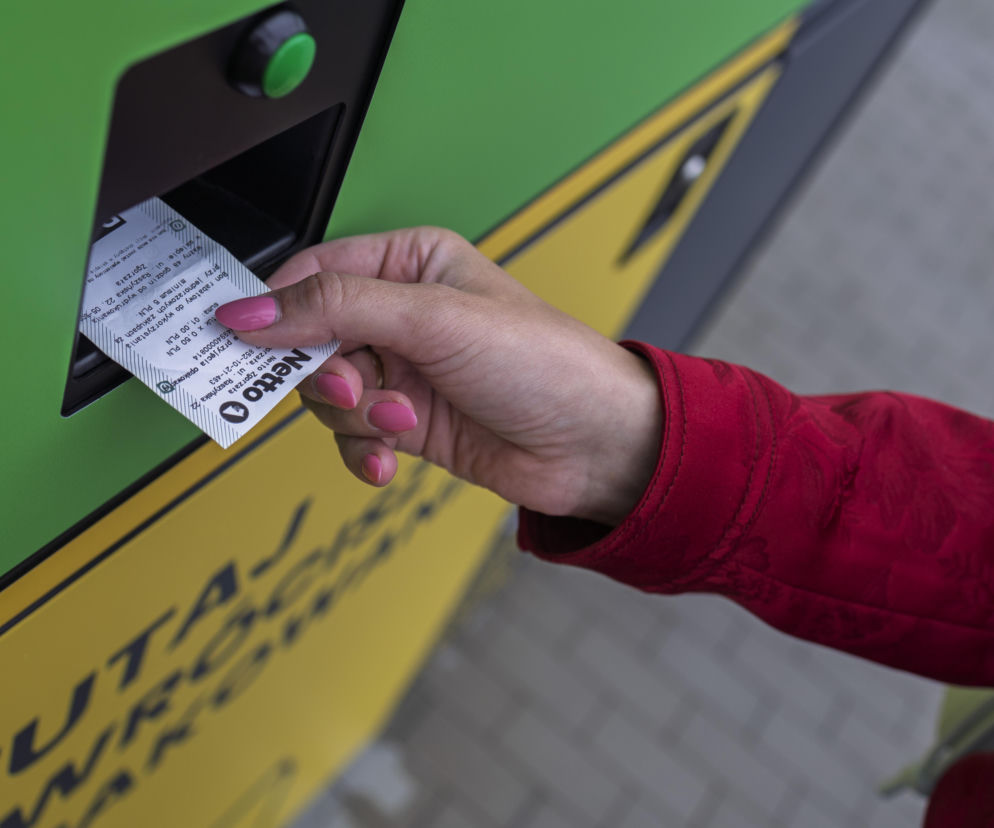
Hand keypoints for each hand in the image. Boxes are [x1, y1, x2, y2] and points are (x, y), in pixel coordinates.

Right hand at [215, 228, 661, 525]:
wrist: (595, 443)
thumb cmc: (544, 363)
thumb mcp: (434, 319)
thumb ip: (335, 309)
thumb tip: (251, 308)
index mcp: (409, 264)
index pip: (313, 274)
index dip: (272, 307)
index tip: (236, 337)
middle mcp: (402, 315)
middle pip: (310, 340)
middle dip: (326, 373)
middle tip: (355, 386)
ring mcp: (403, 372)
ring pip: (326, 394)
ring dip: (353, 415)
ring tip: (396, 420)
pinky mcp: (407, 422)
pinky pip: (352, 435)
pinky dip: (361, 451)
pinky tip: (387, 459)